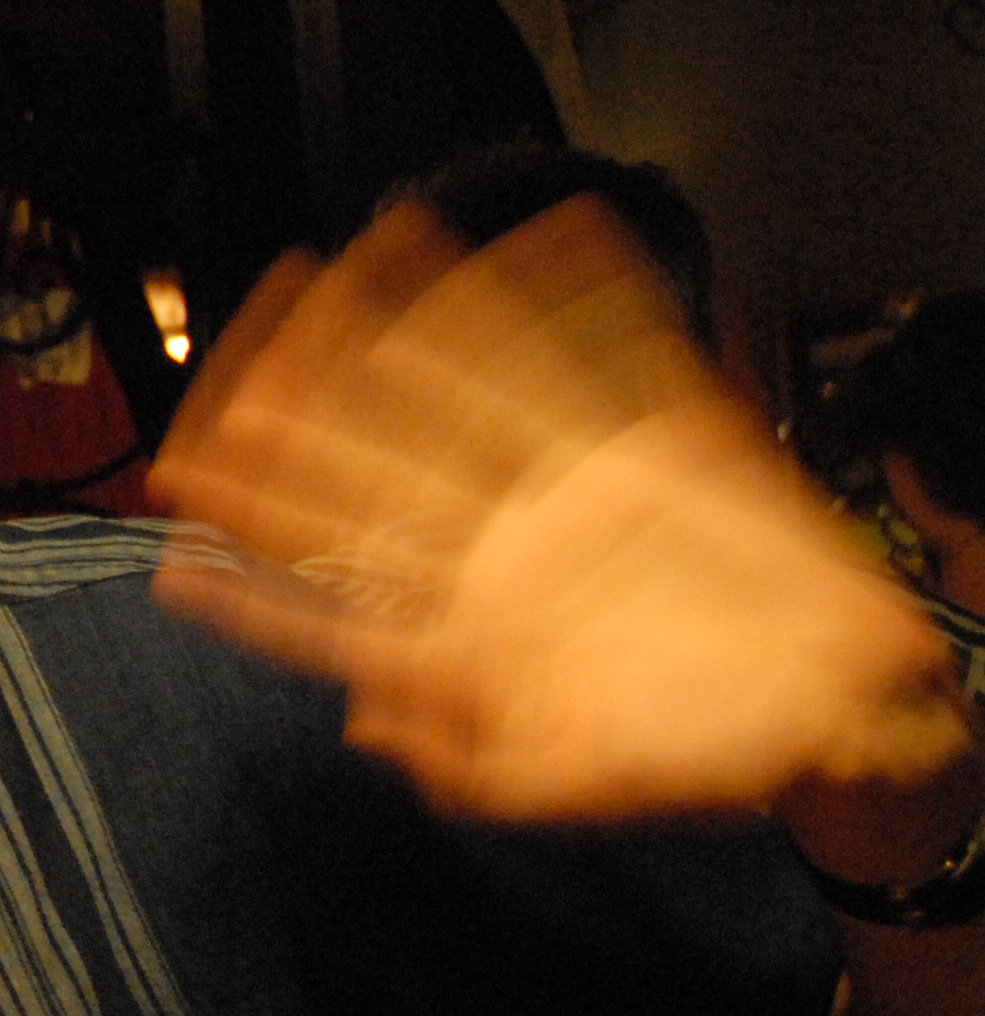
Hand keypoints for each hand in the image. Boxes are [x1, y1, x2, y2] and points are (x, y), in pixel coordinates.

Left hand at [150, 200, 967, 843]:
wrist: (842, 725)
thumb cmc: (700, 764)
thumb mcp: (571, 784)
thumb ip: (464, 762)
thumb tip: (357, 728)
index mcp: (458, 622)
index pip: (326, 560)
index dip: (250, 513)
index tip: (174, 468)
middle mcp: (497, 542)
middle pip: (375, 446)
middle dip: (308, 378)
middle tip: (252, 304)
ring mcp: (575, 491)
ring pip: (480, 384)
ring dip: (433, 307)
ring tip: (382, 233)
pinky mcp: (671, 452)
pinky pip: (626, 361)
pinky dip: (603, 297)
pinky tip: (568, 232)